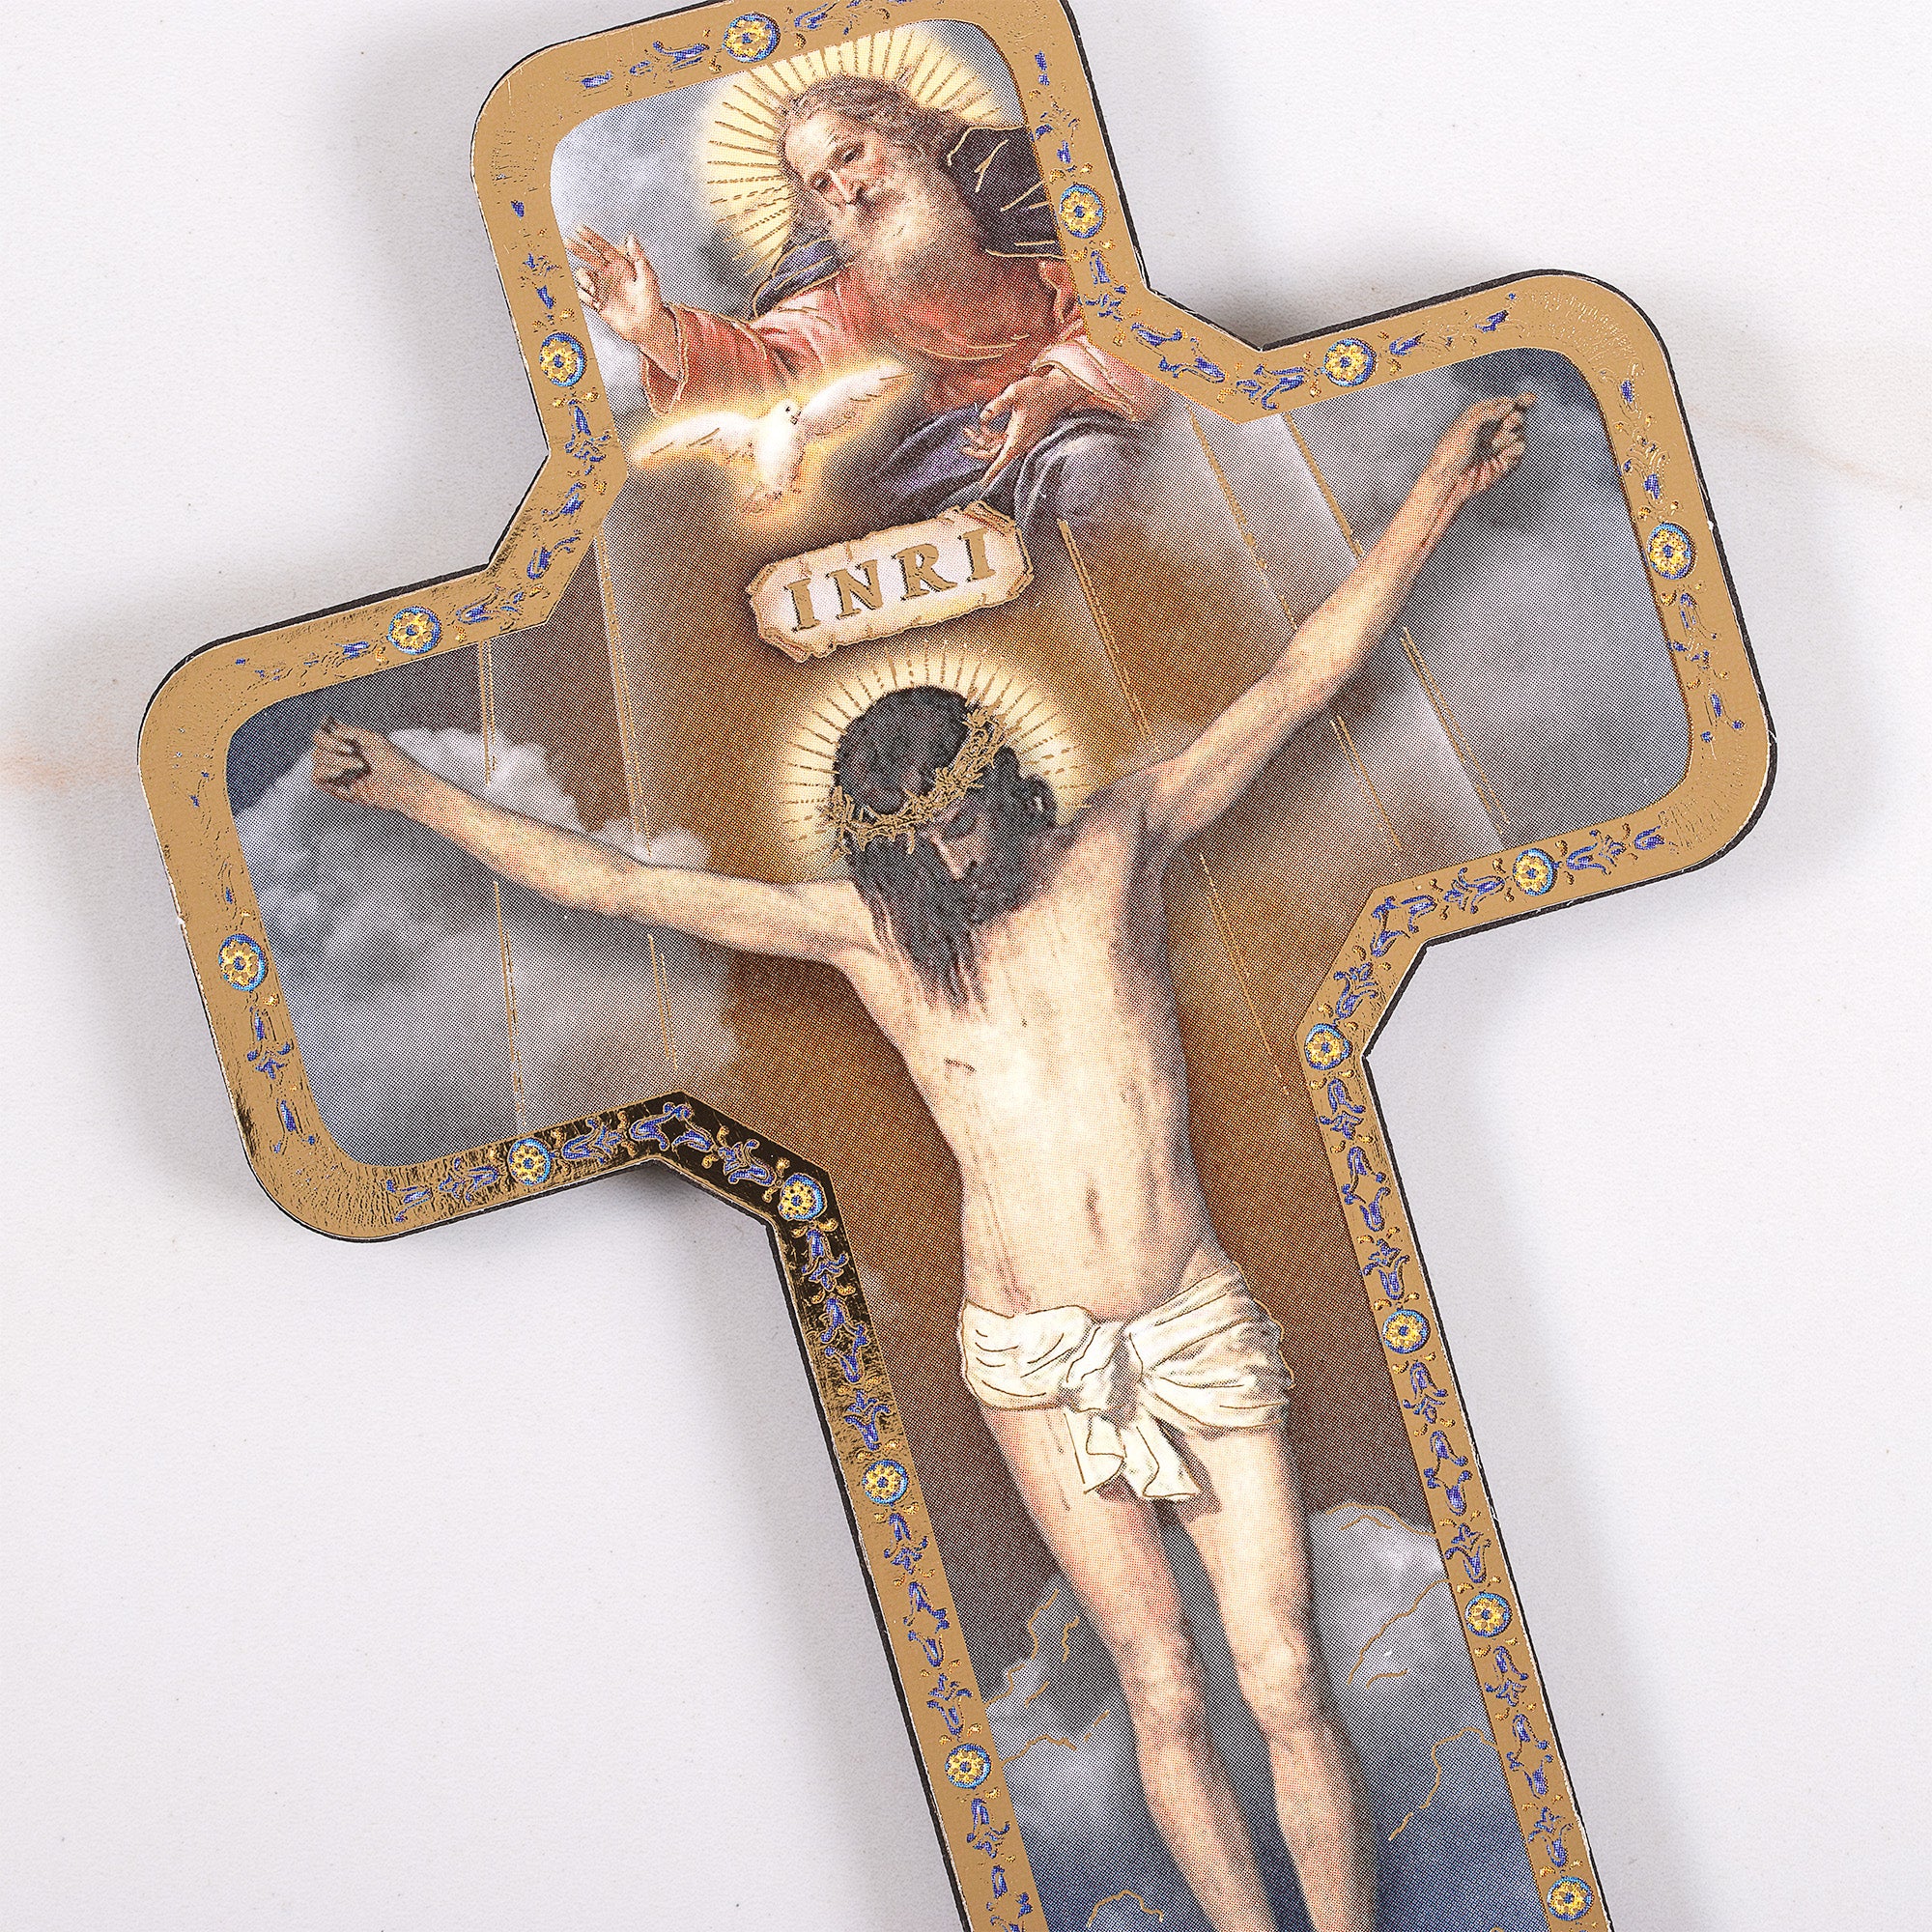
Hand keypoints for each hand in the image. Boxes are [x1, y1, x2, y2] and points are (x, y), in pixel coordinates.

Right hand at [311, 719, 425, 813]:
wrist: (405, 786)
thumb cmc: (395, 762)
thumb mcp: (372, 739)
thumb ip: (347, 732)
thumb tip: (326, 730)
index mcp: (352, 742)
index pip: (326, 730)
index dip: (325, 726)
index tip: (330, 721)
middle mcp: (343, 755)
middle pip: (317, 742)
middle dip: (330, 743)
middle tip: (351, 750)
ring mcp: (339, 771)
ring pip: (317, 758)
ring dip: (336, 759)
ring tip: (360, 765)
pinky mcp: (338, 789)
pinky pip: (316, 777)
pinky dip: (325, 771)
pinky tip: (340, 773)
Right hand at [567, 225, 675, 366]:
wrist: (648, 327)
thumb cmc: (652, 302)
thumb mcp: (648, 277)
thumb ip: (638, 257)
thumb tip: (631, 237)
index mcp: (621, 266)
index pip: (603, 248)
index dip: (591, 238)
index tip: (580, 229)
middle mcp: (610, 275)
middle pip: (590, 258)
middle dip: (578, 248)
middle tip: (566, 241)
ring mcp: (603, 289)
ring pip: (585, 276)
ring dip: (584, 278)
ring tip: (592, 287)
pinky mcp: (599, 304)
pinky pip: (585, 296)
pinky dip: (584, 295)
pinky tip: (591, 299)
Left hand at [959, 366, 1088, 484]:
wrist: (1056, 391)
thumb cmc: (1037, 391)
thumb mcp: (1013, 393)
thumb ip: (995, 405)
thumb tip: (982, 418)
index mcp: (1019, 436)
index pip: (1002, 459)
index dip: (992, 472)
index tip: (983, 482)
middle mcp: (1020, 440)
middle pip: (995, 455)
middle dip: (978, 452)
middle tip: (964, 447)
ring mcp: (1021, 438)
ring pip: (997, 447)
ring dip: (982, 441)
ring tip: (968, 430)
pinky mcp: (1021, 433)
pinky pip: (1003, 440)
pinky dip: (991, 436)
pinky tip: (983, 426)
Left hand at [1426, 392, 1535, 509]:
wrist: (1450, 482)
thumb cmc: (1451, 453)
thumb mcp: (1467, 426)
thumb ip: (1489, 412)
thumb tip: (1510, 405)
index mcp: (1481, 418)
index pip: (1505, 404)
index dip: (1521, 400)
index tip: (1531, 398)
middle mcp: (1491, 431)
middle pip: (1517, 417)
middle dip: (1515, 419)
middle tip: (1509, 422)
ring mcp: (1499, 446)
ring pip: (1520, 433)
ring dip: (1508, 437)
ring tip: (1493, 446)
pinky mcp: (1505, 462)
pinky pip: (1520, 449)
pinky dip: (1515, 449)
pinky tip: (1504, 454)